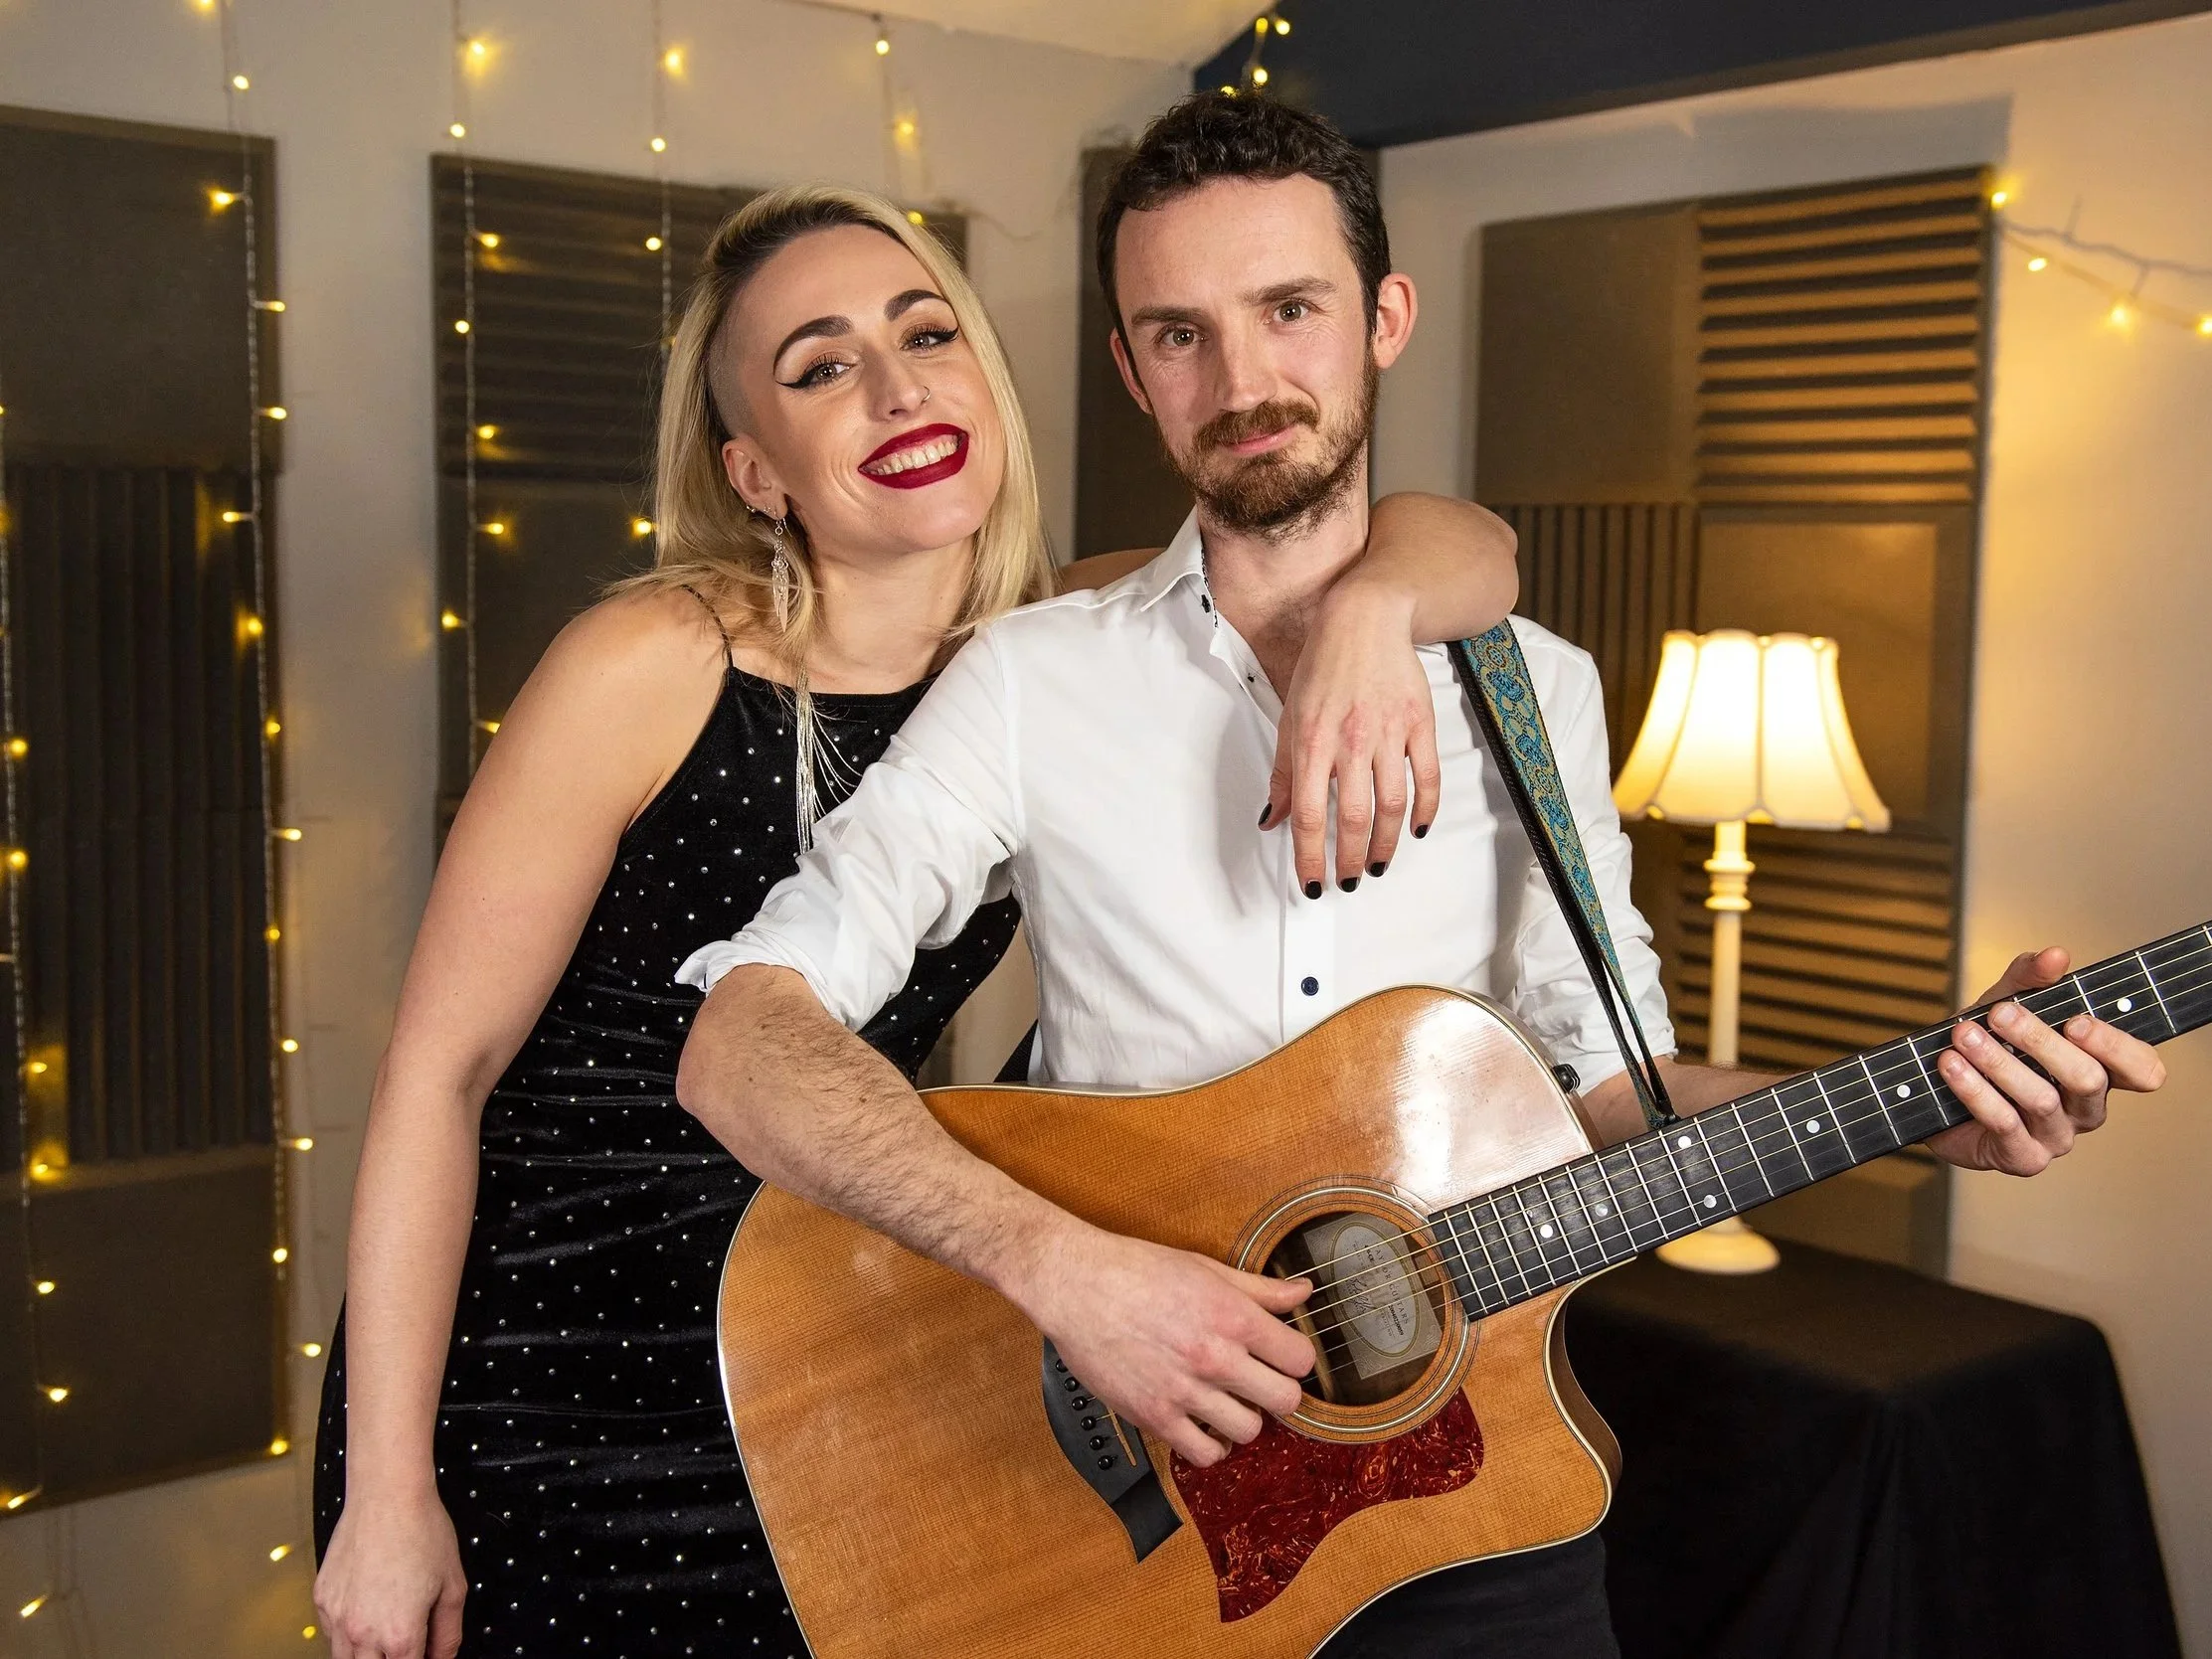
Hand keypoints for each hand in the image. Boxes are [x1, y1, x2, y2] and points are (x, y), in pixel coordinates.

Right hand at [314, 1489, 467, 1658]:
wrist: (388, 1495)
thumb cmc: (422, 1532)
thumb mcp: (454, 1587)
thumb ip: (449, 1634)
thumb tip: (442, 1656)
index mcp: (399, 1634)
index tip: (425, 1653)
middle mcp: (363, 1631)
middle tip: (406, 1645)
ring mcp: (337, 1617)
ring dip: (365, 1656)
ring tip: (384, 1635)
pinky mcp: (322, 1599)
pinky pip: (330, 1633)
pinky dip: (346, 1634)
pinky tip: (366, 1613)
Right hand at [1016, 1223, 1314, 1467]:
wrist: (1075, 1285)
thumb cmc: (1135, 1270)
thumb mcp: (1205, 1268)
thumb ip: (1259, 1288)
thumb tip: (1302, 1292)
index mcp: (1232, 1316)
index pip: (1300, 1358)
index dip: (1296, 1357)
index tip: (1284, 1356)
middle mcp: (1214, 1357)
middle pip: (1285, 1400)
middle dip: (1279, 1391)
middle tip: (1262, 1381)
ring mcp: (1184, 1391)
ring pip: (1249, 1431)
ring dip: (1244, 1417)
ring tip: (1228, 1400)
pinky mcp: (1154, 1416)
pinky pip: (1204, 1453)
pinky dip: (1211, 1445)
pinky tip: (1204, 1425)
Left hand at [1261, 579, 1441, 895]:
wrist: (1365, 617)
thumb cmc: (1325, 664)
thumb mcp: (1291, 716)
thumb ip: (1284, 773)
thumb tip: (1272, 818)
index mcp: (1313, 740)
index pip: (1309, 814)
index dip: (1309, 856)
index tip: (1311, 882)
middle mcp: (1351, 740)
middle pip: (1354, 818)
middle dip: (1350, 859)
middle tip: (1348, 881)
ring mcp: (1390, 732)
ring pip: (1391, 805)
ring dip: (1385, 844)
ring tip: (1377, 865)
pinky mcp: (1419, 723)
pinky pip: (1427, 777)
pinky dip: (1424, 809)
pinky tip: (1415, 829)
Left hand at [1923, 947, 2166, 1174]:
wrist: (1933, 1086)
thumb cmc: (1988, 1042)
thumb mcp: (2006, 1001)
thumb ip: (2030, 977)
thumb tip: (2055, 954)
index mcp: (2100, 1070)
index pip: (2142, 1070)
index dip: (2118, 1047)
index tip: (2075, 1020)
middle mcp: (2086, 1108)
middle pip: (2088, 1079)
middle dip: (2041, 1041)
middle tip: (2000, 1014)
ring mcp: (2057, 1136)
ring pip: (2042, 1100)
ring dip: (1998, 1062)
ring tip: (1963, 1035)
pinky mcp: (2023, 1158)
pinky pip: (2005, 1124)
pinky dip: (1975, 1090)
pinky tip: (1951, 1065)